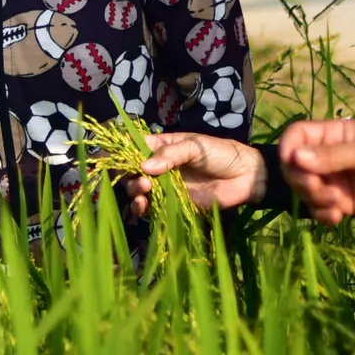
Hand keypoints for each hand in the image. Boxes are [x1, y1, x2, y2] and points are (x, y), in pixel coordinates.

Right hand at [122, 132, 266, 213]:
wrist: (245, 177)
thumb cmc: (222, 153)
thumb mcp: (196, 146)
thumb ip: (171, 155)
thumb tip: (145, 167)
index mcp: (162, 146)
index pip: (134, 147)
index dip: (120, 152)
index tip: (109, 158)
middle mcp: (160, 166)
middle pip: (131, 171)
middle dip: (128, 176)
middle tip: (141, 181)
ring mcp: (165, 186)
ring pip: (138, 190)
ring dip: (134, 191)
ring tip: (143, 192)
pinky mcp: (174, 204)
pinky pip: (152, 207)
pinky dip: (143, 208)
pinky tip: (144, 206)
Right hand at [278, 119, 354, 224]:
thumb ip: (332, 157)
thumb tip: (295, 157)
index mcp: (330, 135)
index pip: (295, 136)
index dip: (288, 149)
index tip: (293, 164)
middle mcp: (325, 157)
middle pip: (293, 167)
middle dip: (302, 181)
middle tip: (319, 189)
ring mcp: (331, 180)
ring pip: (304, 191)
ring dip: (314, 199)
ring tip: (337, 203)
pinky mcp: (340, 202)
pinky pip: (318, 209)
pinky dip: (323, 215)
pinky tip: (338, 217)